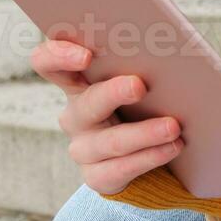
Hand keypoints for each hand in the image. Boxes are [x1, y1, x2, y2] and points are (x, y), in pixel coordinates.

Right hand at [33, 36, 185, 193]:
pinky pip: (121, 168)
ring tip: (173, 126)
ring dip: (144, 133)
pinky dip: (150, 157)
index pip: (47, 63)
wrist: (145, 151)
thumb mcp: (136, 80)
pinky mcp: (97, 176)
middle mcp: (74, 115)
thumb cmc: (143, 102)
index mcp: (77, 82)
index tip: (86, 54)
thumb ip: (140, 62)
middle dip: (113, 92)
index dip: (58, 56)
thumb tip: (171, 45)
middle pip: (87, 102)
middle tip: (139, 85)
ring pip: (111, 141)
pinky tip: (172, 147)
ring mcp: (82, 149)